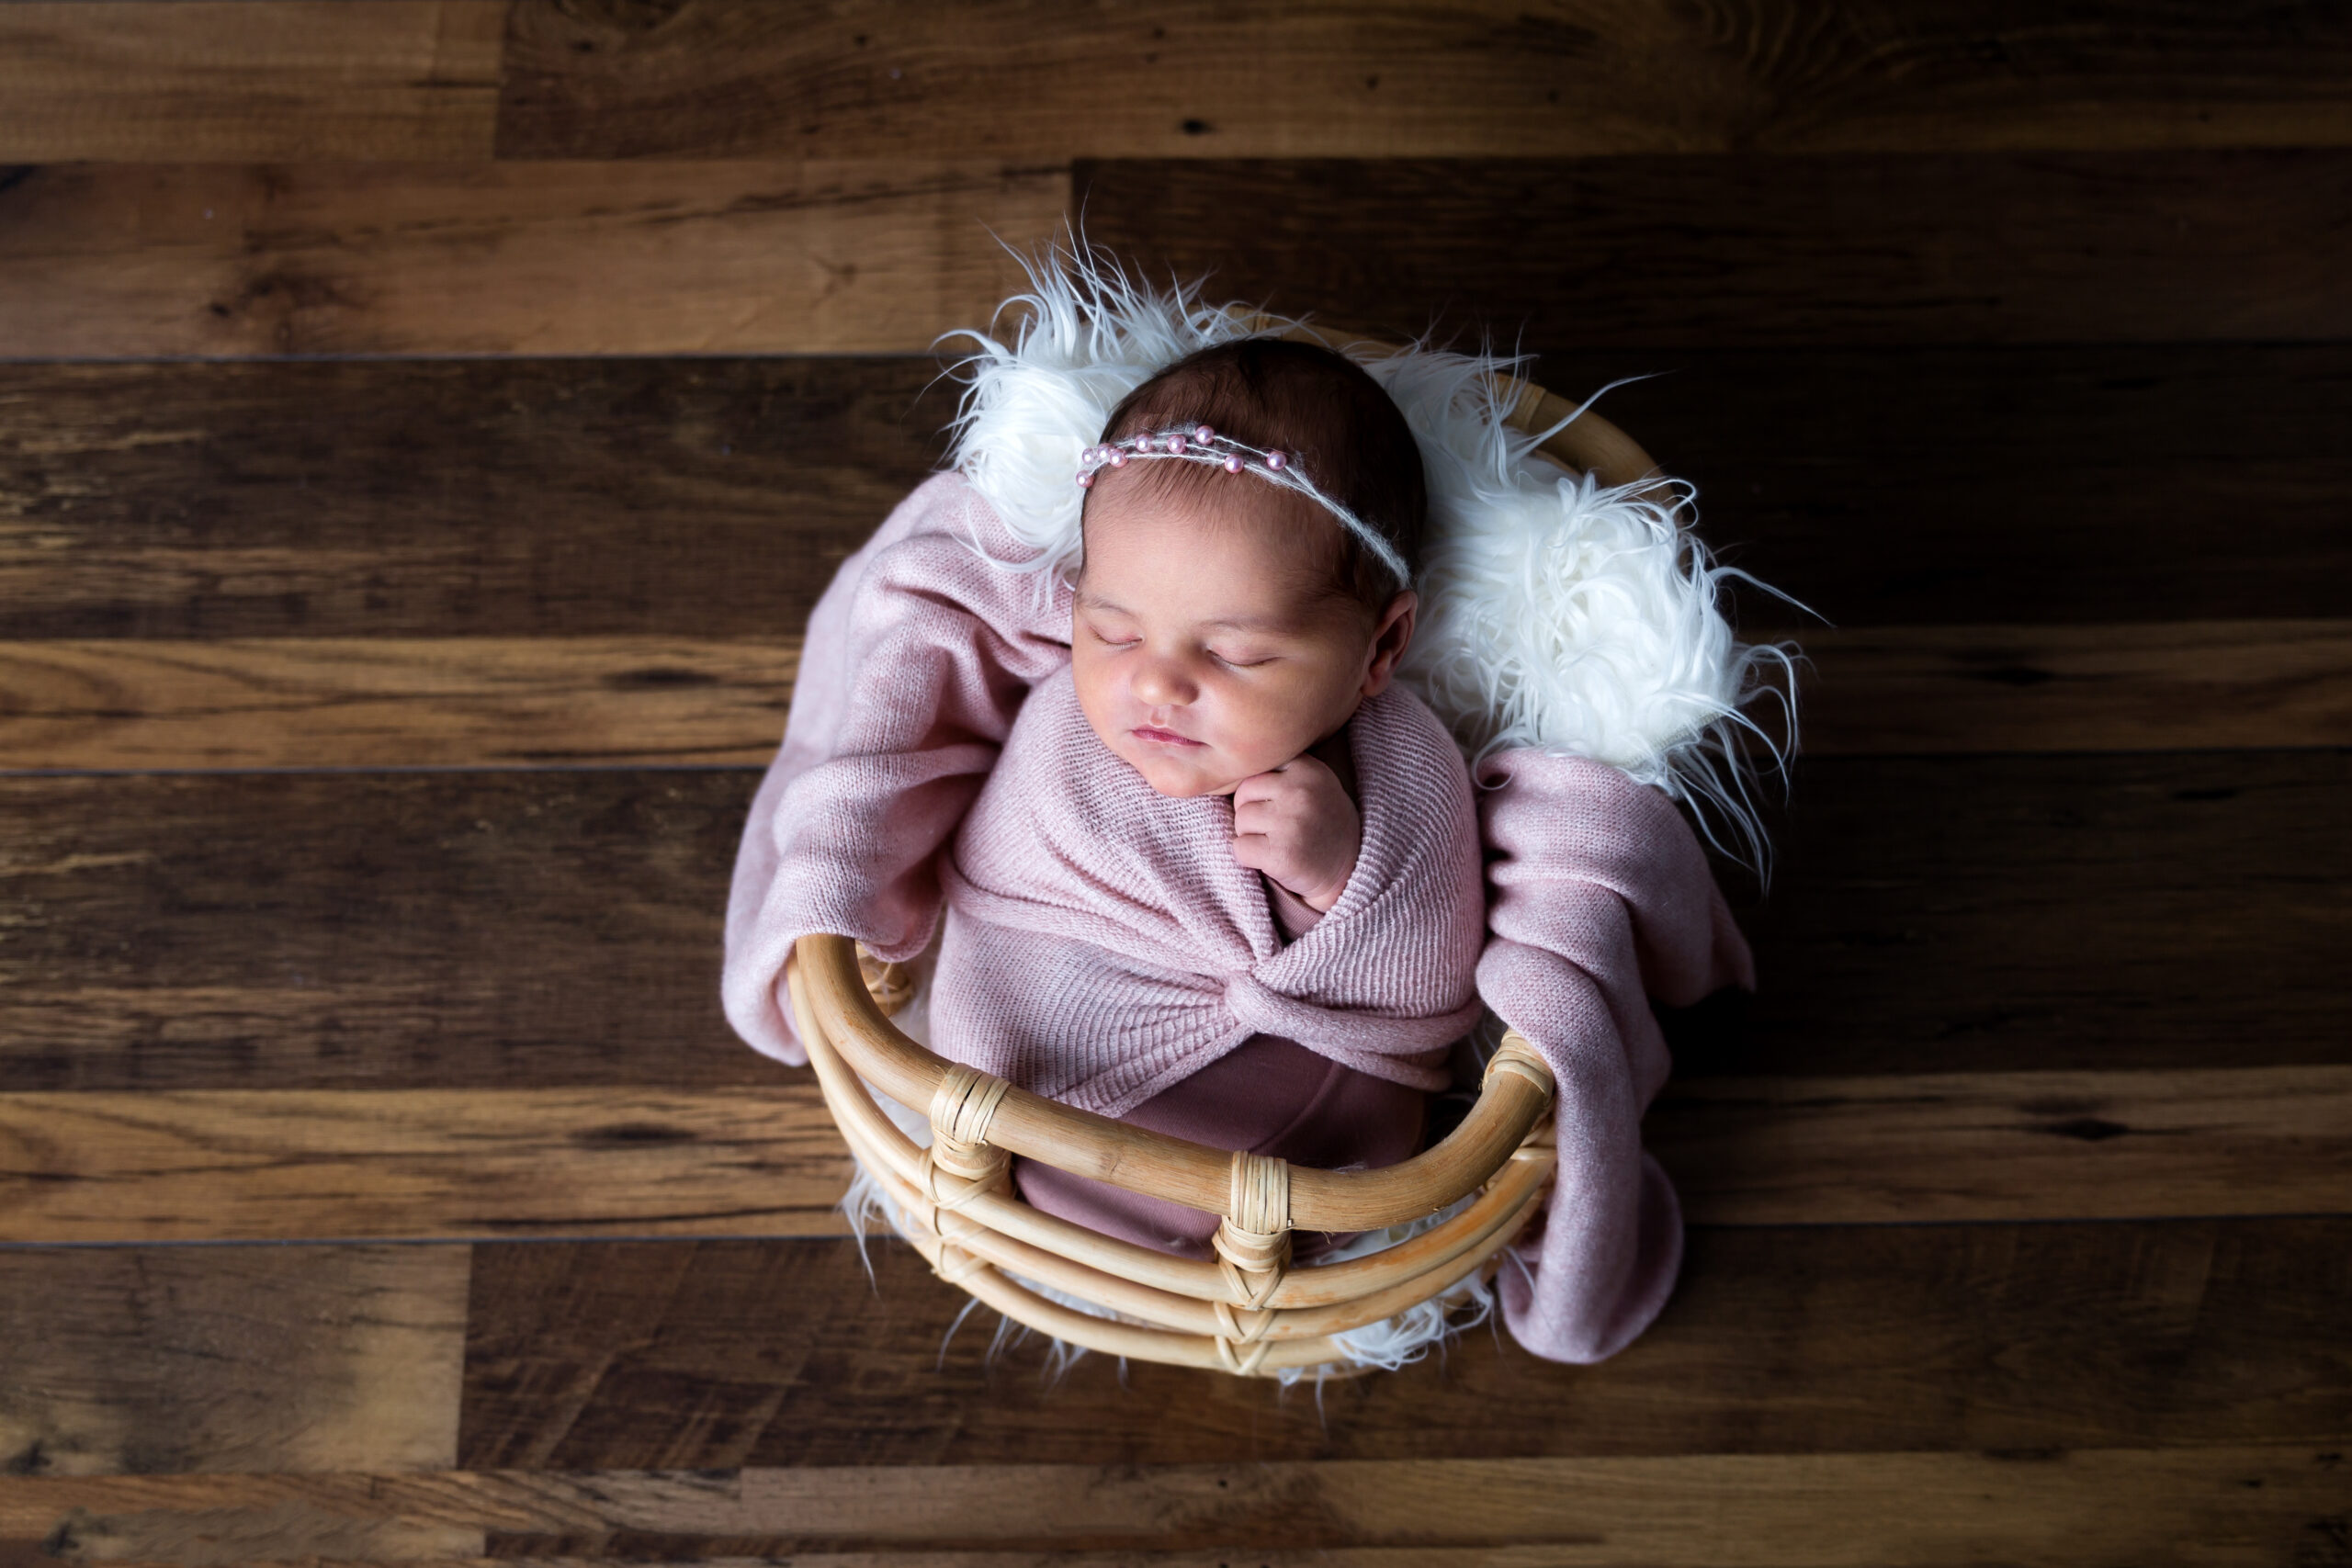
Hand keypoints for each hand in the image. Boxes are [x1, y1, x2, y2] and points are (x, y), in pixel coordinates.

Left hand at [1230, 754, 1358, 912]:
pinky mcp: (1282, 854)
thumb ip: (1279, 771)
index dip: (1260, 793)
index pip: (1255, 770)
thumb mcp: (1313, 784)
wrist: (1348, 870)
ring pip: (1240, 821)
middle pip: (1243, 793)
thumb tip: (1226, 769)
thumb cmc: (1321, 824)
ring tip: (1278, 842)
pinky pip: (1240, 848)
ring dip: (1251, 836)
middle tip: (1277, 829)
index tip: (1280, 807)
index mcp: (1308, 768)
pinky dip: (1249, 858)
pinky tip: (1272, 859)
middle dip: (1251, 813)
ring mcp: (1292, 823)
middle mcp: (1301, 792)